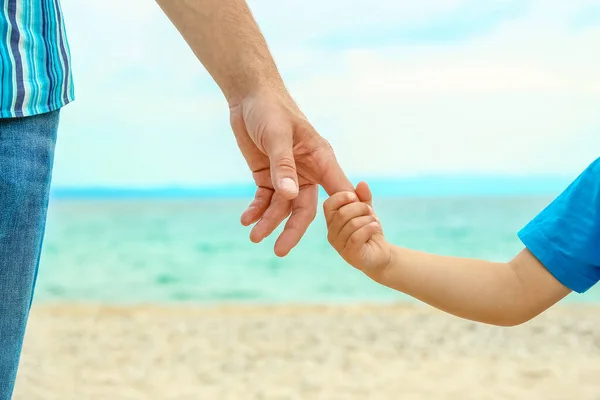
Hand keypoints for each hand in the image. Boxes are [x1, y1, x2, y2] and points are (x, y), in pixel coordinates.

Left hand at [229, 88, 352, 256]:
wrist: (249, 96)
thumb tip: (289, 196)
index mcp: (321, 159)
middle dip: (292, 229)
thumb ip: (283, 166)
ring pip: (282, 207)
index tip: (344, 237)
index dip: (342, 214)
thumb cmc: (271, 109)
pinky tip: (246, 219)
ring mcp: (287, 176)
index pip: (337, 192)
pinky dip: (257, 210)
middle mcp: (308, 171)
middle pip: (305, 208)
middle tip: (279, 250)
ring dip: (269, 222)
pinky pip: (264, 199)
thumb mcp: (277, 136)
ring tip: (254, 236)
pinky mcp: (267, 176)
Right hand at [324, 182, 391, 276]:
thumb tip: (362, 183)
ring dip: (368, 219)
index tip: (355, 196)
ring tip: (375, 222)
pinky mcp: (350, 254)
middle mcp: (332, 233)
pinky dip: (370, 228)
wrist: (380, 254)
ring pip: (352, 224)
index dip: (342, 197)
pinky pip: (357, 236)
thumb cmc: (369, 232)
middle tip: (370, 211)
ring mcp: (340, 246)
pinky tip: (376, 227)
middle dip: (360, 208)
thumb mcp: (367, 211)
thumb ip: (364, 198)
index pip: (329, 205)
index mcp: (332, 221)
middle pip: (342, 213)